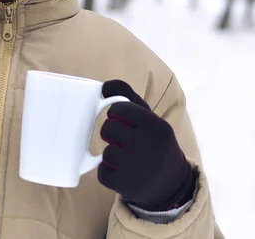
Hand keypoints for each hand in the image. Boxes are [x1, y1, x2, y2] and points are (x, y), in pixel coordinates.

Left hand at [98, 80, 195, 210]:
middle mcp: (149, 146)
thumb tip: (104, 86)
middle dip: (111, 133)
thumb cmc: (154, 143)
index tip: (122, 120)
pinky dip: (108, 172)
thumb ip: (127, 97)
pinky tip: (123, 172)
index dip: (116, 113)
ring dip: (112, 155)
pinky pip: (102, 173)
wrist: (171, 184)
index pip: (119, 109)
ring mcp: (137, 168)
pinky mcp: (126, 186)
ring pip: (106, 152)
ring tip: (127, 158)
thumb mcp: (149, 118)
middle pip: (108, 129)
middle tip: (123, 140)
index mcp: (157, 127)